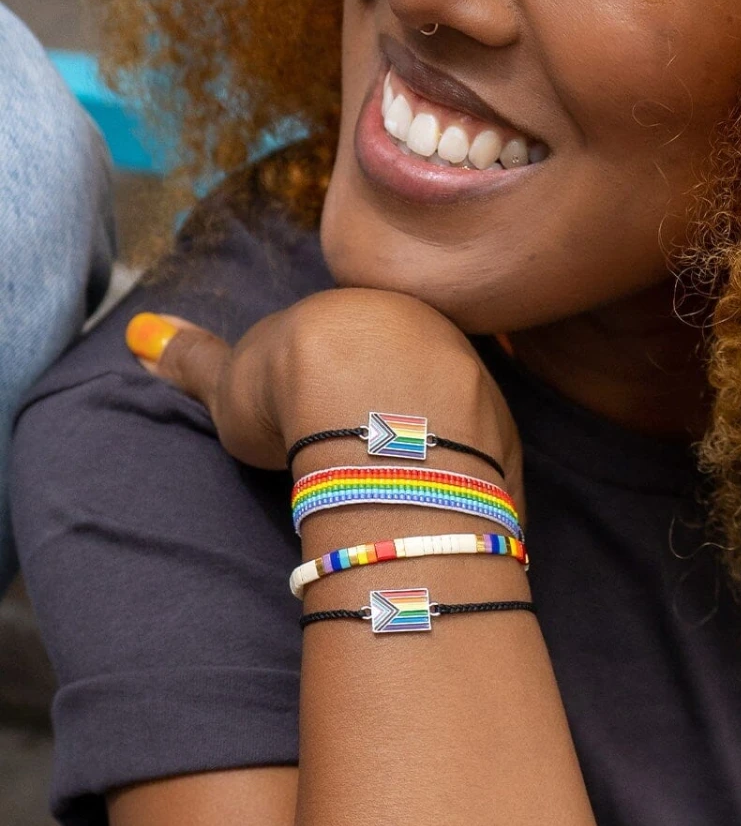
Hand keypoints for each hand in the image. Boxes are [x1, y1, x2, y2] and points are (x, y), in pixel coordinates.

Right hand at [125, 290, 521, 512]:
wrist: (366, 425)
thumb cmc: (291, 398)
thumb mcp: (231, 381)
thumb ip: (195, 360)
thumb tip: (145, 337)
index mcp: (374, 310)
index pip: (362, 347)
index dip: (339, 392)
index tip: (324, 431)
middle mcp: (439, 337)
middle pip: (417, 380)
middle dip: (393, 421)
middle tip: (362, 468)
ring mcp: (482, 386)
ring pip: (458, 420)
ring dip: (434, 455)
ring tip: (397, 498)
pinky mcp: (509, 441)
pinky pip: (487, 465)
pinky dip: (464, 489)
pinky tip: (437, 515)